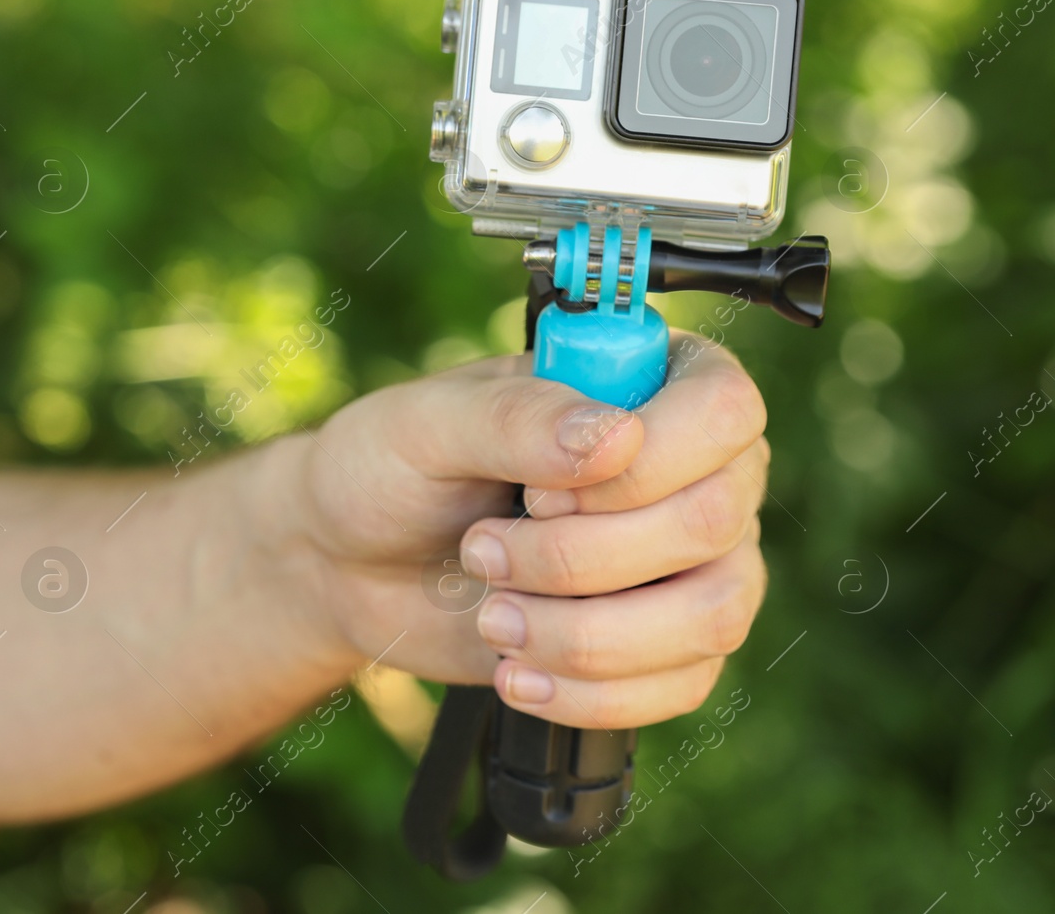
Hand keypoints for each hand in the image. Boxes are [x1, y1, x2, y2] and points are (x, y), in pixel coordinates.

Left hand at [292, 333, 767, 729]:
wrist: (350, 566)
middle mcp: (695, 467)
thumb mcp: (427, 424)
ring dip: (584, 635)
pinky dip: (589, 692)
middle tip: (482, 549)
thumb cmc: (390, 469)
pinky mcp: (667, 645)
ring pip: (711, 616)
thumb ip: (516, 419)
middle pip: (712, 522)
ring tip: (492, 619)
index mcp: (649, 380)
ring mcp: (692, 562)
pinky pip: (682, 686)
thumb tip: (618, 438)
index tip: (536, 491)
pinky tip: (516, 674)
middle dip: (578, 558)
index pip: (721, 409)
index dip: (641, 464)